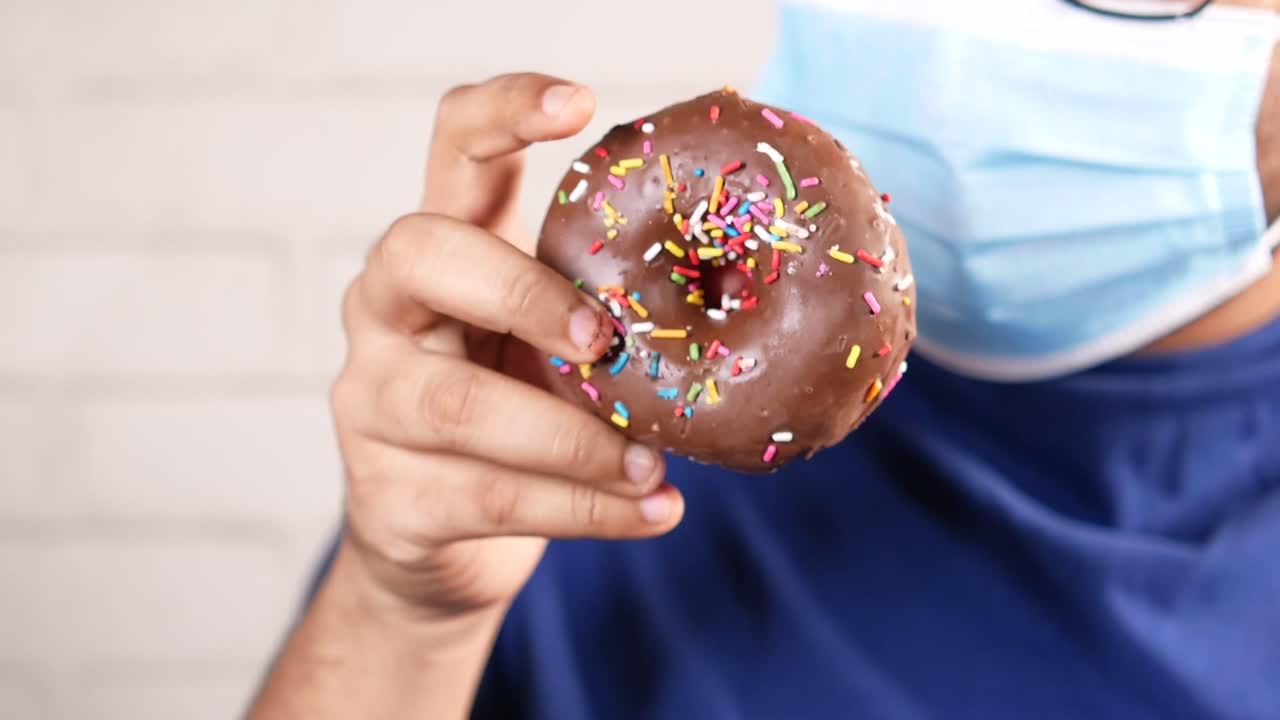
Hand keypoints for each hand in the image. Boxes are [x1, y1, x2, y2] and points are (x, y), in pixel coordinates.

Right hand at [329, 74, 684, 624]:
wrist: (438, 545)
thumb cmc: (517, 422)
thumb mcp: (552, 352)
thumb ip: (603, 315)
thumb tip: (743, 296)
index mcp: (440, 255)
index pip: (450, 148)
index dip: (504, 110)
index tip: (581, 104)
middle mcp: (385, 310)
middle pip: (421, 252)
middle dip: (523, 290)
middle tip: (603, 340)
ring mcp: (371, 402)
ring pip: (461, 404)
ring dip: (575, 439)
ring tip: (655, 467)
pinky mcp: (388, 496)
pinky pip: (493, 499)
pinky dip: (587, 510)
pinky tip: (653, 512)